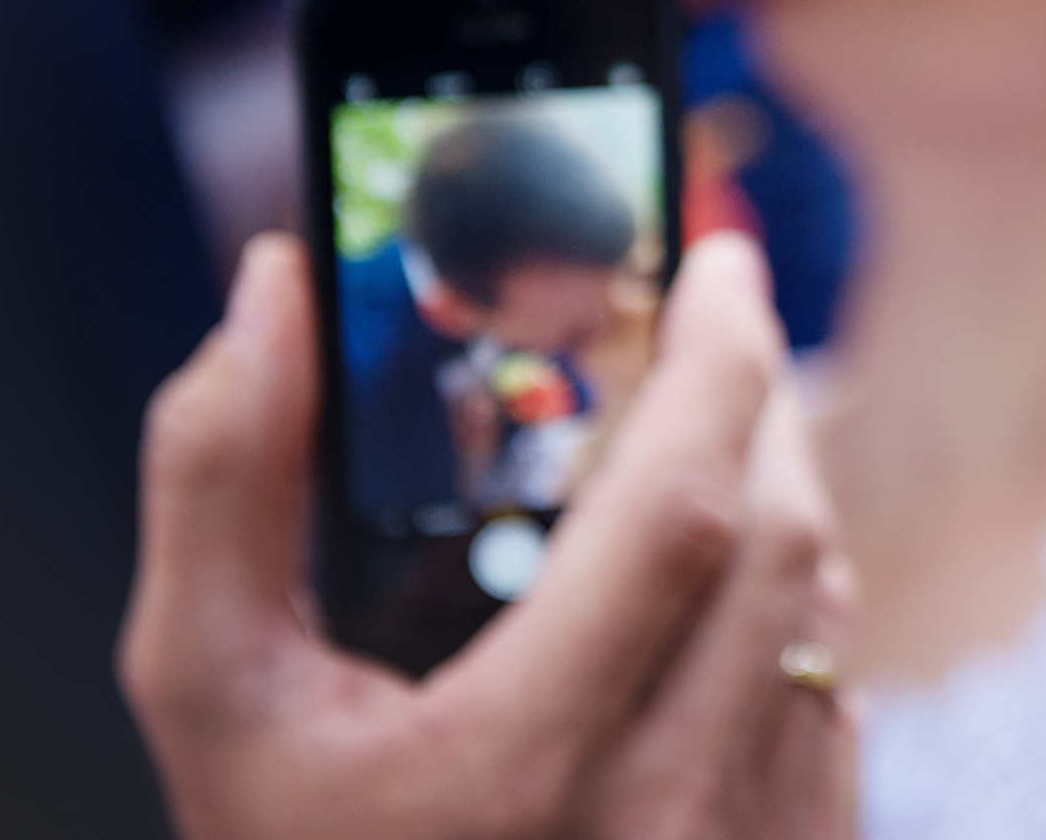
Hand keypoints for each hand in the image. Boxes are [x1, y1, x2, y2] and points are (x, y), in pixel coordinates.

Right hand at [121, 231, 854, 839]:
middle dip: (760, 398)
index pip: (682, 514)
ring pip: (821, 612)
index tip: (717, 261)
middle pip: (782, 542)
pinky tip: (719, 576)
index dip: (717, 364)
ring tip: (712, 423)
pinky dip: (792, 604)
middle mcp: (663, 817)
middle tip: (718, 311)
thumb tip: (273, 293)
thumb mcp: (213, 695)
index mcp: (522, 764)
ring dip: (781, 491)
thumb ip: (220, 484)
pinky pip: (833, 697)